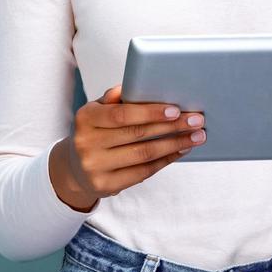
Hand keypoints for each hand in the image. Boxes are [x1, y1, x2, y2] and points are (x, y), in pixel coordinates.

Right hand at [50, 83, 206, 211]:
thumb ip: (115, 98)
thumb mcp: (98, 110)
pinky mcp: (106, 185)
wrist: (74, 167)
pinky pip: (143, 172)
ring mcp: (95, 167)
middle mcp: (87, 143)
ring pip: (144, 154)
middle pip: (138, 134)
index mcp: (86, 118)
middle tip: (197, 120)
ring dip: (175, 144)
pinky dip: (166, 160)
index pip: (121, 114)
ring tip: (197, 136)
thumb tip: (137, 86)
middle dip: (172, 126)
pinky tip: (181, 150)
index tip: (175, 109)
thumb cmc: (96, 131)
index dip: (150, 112)